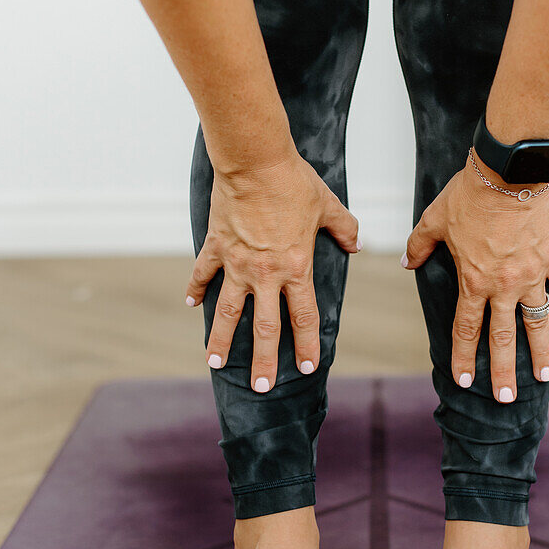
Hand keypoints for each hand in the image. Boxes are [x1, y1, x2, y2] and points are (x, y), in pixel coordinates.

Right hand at [186, 147, 360, 390]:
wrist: (255, 161)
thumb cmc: (294, 182)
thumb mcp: (328, 205)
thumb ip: (345, 228)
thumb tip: (357, 243)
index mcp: (295, 268)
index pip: (304, 317)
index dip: (306, 344)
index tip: (306, 367)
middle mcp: (265, 274)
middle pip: (264, 328)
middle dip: (262, 361)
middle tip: (260, 387)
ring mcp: (237, 263)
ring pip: (227, 312)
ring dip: (221, 340)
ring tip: (215, 364)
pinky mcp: (216, 246)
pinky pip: (204, 274)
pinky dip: (197, 290)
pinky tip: (191, 306)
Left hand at [402, 154, 548, 401]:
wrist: (510, 172)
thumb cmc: (470, 194)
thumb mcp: (434, 218)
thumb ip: (419, 245)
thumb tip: (406, 262)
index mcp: (474, 281)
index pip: (466, 329)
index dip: (464, 357)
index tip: (465, 381)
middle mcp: (504, 286)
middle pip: (504, 338)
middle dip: (504, 372)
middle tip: (507, 398)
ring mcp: (532, 274)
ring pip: (538, 322)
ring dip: (542, 351)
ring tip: (546, 376)